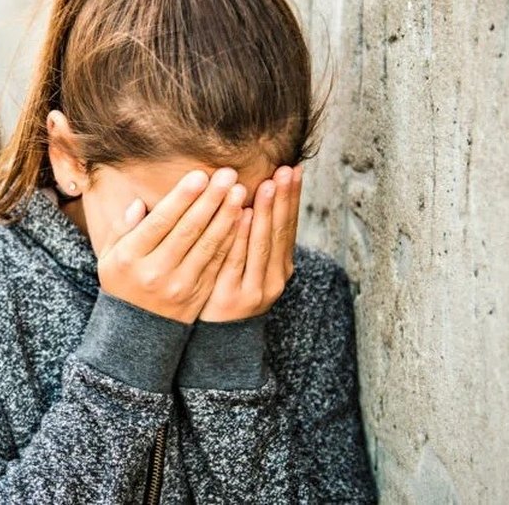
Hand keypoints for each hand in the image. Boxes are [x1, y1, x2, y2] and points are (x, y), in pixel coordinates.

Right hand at [97, 168, 246, 323]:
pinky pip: (218, 263)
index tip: (200, 175)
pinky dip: (231, 240)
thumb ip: (122, 228)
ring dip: (226, 216)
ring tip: (239, 192)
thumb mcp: (110, 255)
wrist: (136, 329)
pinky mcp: (198, 294)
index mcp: (131, 257)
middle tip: (228, 175)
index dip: (182, 198)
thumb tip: (139, 204)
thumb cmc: (123, 281)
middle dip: (210, 200)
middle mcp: (156, 271)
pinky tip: (242, 220)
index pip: (160, 222)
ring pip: (207, 246)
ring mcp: (179, 285)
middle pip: (188, 230)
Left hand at [199, 166, 302, 320]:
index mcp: (280, 266)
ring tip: (268, 185)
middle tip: (285, 170)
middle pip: (280, 232)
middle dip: (283, 199)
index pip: (288, 226)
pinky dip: (242, 237)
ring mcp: (256, 289)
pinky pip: (237, 260)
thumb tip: (252, 195)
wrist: (215, 339)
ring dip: (266, 213)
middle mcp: (274, 277)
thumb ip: (251, 236)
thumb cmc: (227, 291)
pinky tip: (244, 215)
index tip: (293, 169)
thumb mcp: (246, 266)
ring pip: (262, 244)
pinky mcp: (233, 297)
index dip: (292, 198)